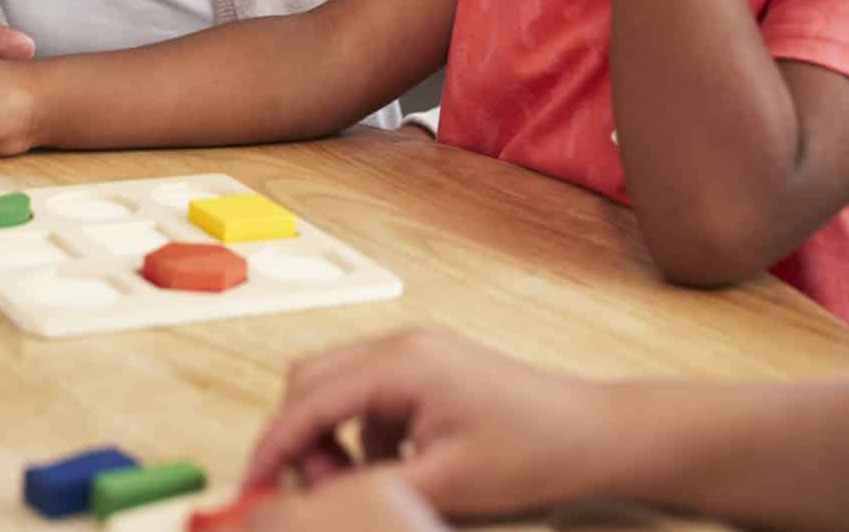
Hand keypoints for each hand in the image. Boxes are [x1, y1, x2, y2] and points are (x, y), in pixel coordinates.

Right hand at [244, 328, 610, 521]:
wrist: (596, 435)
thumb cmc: (534, 451)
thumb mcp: (445, 484)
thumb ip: (370, 489)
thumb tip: (312, 503)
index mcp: (402, 364)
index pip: (310, 400)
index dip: (274, 445)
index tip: (252, 484)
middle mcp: (401, 346)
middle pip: (311, 380)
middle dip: (298, 437)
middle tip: (312, 492)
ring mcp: (416, 353)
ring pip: (337, 387)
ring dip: (331, 438)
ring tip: (359, 486)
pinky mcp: (429, 370)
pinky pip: (370, 397)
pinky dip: (363, 435)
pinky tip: (394, 471)